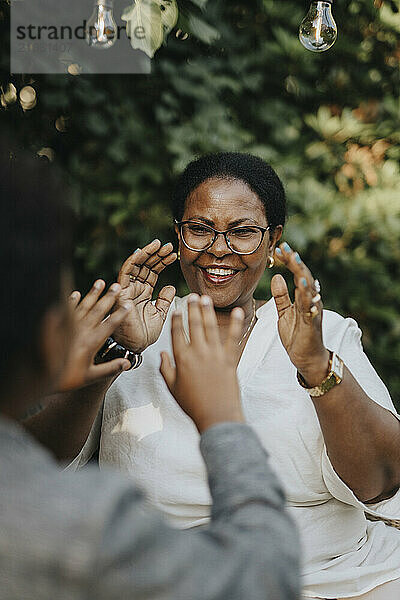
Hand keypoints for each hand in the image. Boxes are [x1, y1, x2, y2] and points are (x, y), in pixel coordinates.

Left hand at [57, 281, 131, 391]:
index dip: (120, 314)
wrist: (40, 376)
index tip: (128, 304)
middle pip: (98, 311)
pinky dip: (71, 301)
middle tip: (117, 286)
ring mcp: (69, 327)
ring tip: (100, 282)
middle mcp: (81, 331)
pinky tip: (76, 293)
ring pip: (83, 307)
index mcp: (91, 343)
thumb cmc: (66, 379)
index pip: (109, 325)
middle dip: (109, 298)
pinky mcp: (57, 326)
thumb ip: (109, 369)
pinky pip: (66, 310)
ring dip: (92, 294)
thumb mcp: (90, 377)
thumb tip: (127, 363)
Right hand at [113, 239, 176, 352]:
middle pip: (145, 266)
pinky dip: (133, 261)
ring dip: (147, 253)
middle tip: (169, 246)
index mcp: (143, 293)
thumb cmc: (144, 334)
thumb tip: (171, 286)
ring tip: (159, 245)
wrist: (135, 347)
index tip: (174, 255)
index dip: (162, 262)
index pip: (152, 272)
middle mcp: (134, 289)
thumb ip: (164, 300)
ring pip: (135, 265)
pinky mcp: (120, 292)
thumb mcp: (160, 314)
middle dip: (156, 255)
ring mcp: (127, 290)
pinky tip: (143, 252)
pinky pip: (125, 273)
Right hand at [160, 294, 244, 432]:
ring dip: (208, 311)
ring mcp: (215, 355)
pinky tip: (238, 311)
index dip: (177, 319)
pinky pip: (233, 338)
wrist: (216, 416)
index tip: (178, 308)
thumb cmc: (192, 405)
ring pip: (211, 327)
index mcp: (182, 359)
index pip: (177, 333)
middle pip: (194, 325)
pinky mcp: (230, 360)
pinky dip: (236, 324)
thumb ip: (165, 369)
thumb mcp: (172, 388)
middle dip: (193, 309)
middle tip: (193, 296)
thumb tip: (162, 353)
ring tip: (207, 299)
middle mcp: (198, 353)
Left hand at [271, 243, 329, 386]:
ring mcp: (313, 312)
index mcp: (303, 297)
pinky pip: (311, 312)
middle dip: (296, 263)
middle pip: (305, 278)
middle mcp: (311, 301)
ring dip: (303, 279)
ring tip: (295, 266)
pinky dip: (309, 302)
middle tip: (287, 249)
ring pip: (310, 292)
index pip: (297, 274)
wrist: (307, 358)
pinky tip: (304, 293)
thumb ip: (281, 296)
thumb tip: (276, 277)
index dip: (289, 261)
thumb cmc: (297, 335)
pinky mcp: (312, 326)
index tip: (279, 249)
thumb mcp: (284, 313)